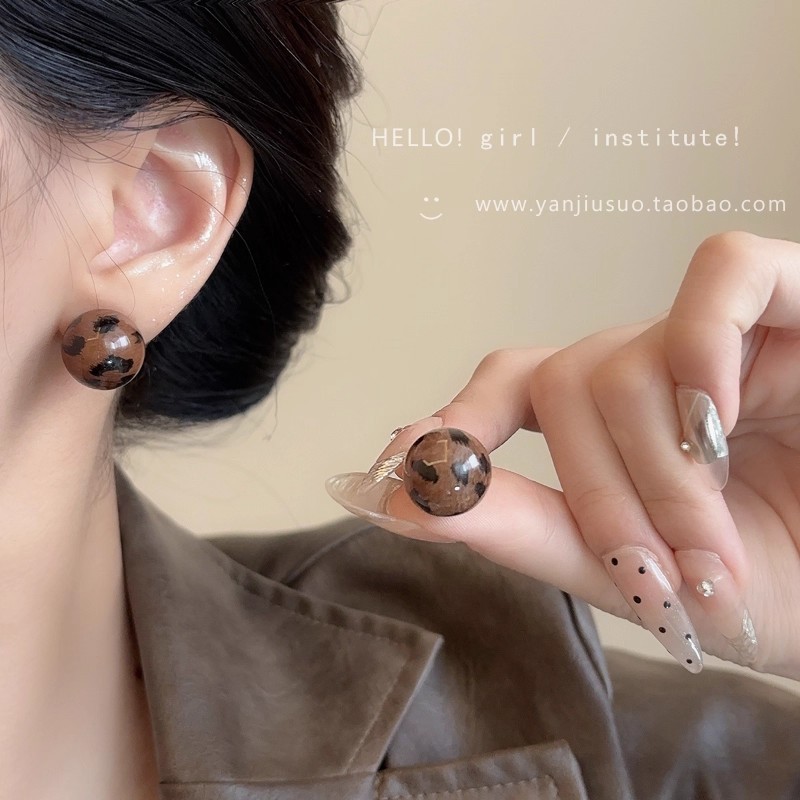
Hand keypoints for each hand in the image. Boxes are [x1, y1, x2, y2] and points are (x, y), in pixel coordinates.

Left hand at [326, 231, 799, 680]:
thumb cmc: (768, 584)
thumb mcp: (631, 574)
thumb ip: (520, 527)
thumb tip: (407, 499)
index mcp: (609, 420)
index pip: (513, 384)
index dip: (457, 417)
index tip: (404, 467)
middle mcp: (649, 365)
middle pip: (562, 386)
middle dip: (599, 498)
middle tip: (663, 581)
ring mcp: (712, 331)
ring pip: (625, 362)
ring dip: (661, 477)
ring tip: (715, 555)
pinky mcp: (789, 298)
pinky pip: (723, 276)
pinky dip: (704, 348)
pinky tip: (720, 423)